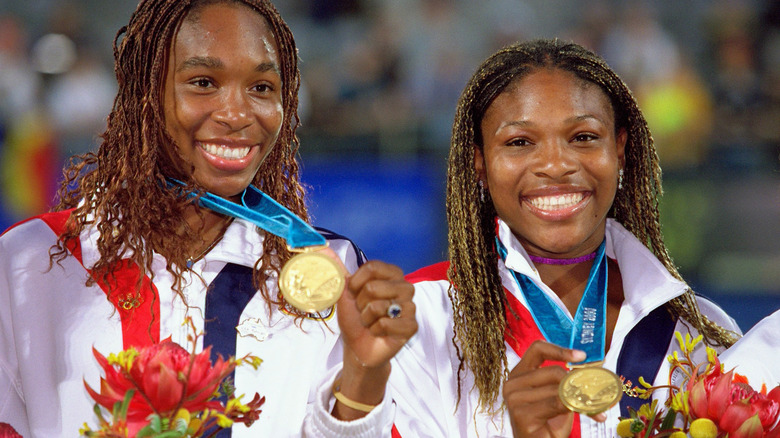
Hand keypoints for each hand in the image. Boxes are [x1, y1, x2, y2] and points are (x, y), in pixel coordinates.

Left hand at [333, 260, 416, 419]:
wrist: (358, 346)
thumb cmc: (354, 317)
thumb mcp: (342, 291)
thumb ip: (334, 268)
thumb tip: (320, 247)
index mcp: (392, 274)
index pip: (372, 267)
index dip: (356, 282)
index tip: (354, 293)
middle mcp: (405, 287)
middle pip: (373, 287)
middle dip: (360, 304)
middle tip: (364, 312)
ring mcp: (411, 306)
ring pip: (378, 306)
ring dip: (367, 318)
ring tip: (371, 322)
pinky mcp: (412, 326)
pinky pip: (385, 324)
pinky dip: (375, 330)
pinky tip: (379, 332)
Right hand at [504, 340, 604, 437]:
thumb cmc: (547, 425)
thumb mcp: (556, 397)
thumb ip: (563, 382)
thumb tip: (588, 370)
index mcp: (519, 374)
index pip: (537, 349)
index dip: (560, 350)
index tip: (581, 356)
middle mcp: (512, 384)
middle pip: (553, 371)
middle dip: (577, 382)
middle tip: (595, 392)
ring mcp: (514, 399)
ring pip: (557, 388)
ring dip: (579, 399)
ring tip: (593, 408)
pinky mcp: (521, 414)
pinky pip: (556, 403)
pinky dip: (574, 407)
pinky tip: (587, 414)